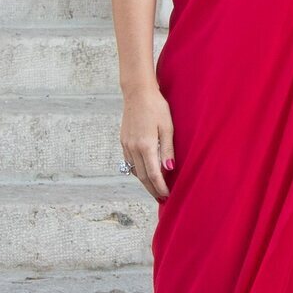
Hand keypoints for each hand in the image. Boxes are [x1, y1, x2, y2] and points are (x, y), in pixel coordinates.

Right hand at [120, 83, 174, 201]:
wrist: (138, 93)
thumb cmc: (157, 107)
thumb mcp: (168, 128)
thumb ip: (168, 150)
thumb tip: (169, 169)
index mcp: (145, 145)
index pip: (154, 174)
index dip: (160, 187)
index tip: (167, 196)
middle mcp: (133, 148)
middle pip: (143, 176)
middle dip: (152, 189)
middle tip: (162, 199)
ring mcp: (126, 145)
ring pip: (135, 171)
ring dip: (145, 182)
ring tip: (155, 189)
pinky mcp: (123, 141)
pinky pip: (130, 162)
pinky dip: (138, 171)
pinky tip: (145, 173)